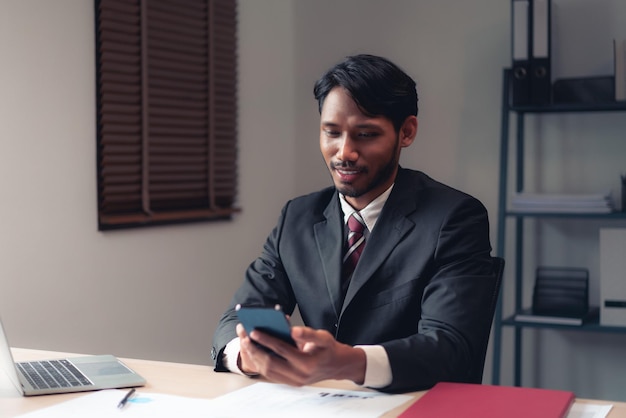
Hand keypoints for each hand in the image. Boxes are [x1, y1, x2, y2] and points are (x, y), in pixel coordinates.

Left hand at [236, 323, 365, 385]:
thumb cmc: (328, 349)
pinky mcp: (290, 383)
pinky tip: (254, 352)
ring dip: (254, 356)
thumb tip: (292, 330)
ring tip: (246, 342)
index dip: (266, 340)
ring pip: (267, 371)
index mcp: (307, 363)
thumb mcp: (324, 337)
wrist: (337, 366)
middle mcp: (299, 375)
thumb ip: (308, 334)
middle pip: (270, 362)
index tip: (253, 331)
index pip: (281, 350)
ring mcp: (293, 381)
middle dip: (255, 349)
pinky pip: (270, 374)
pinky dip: (260, 363)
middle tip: (244, 336)